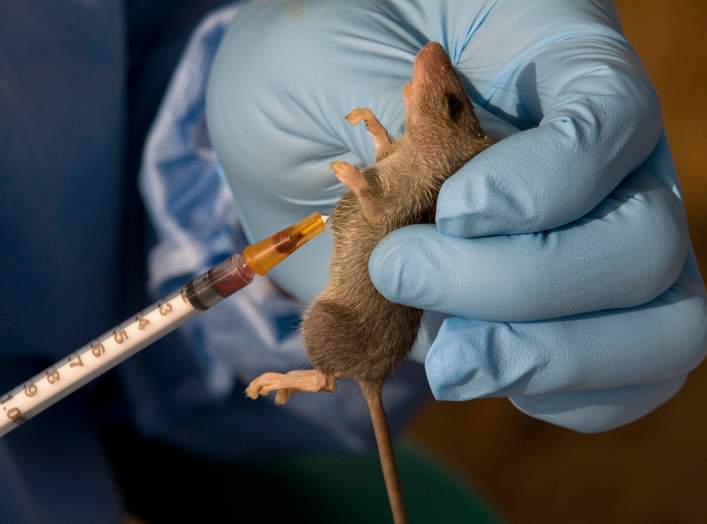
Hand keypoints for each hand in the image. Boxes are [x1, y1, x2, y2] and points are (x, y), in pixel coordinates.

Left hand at [207, 0, 706, 430]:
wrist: (312, 126)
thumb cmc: (322, 66)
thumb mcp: (339, 57)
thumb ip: (401, 106)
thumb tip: (441, 126)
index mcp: (555, 70)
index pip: (614, 121)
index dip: (546, 182)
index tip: (453, 209)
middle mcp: (598, 162)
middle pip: (645, 243)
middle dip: (526, 284)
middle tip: (407, 275)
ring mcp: (589, 242)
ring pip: (655, 326)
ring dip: (544, 357)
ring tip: (445, 358)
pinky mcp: (561, 311)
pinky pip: (614, 376)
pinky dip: (551, 390)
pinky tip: (467, 367)